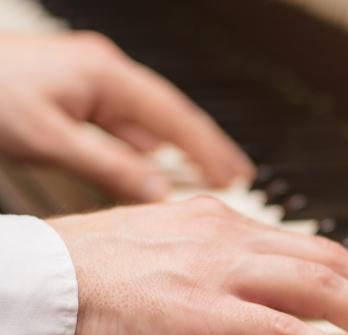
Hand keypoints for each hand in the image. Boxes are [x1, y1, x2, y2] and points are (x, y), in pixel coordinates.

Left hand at [0, 32, 251, 200]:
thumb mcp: (52, 140)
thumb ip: (111, 166)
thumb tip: (160, 192)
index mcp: (108, 76)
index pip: (176, 118)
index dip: (211, 149)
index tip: (238, 176)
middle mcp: (105, 72)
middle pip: (170, 115)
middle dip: (202, 147)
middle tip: (235, 178)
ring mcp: (90, 80)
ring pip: (145, 121)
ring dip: (171, 149)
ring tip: (200, 180)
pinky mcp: (74, 92)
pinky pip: (121, 123)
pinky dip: (141, 147)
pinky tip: (149, 168)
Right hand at [48, 198, 347, 334]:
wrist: (29, 285)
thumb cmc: (84, 278)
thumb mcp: (162, 256)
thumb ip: (214, 268)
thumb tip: (255, 295)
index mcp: (218, 222)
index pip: (310, 244)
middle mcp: (226, 236)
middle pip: (331, 260)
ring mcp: (215, 272)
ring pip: (321, 288)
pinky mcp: (200, 313)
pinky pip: (285, 332)